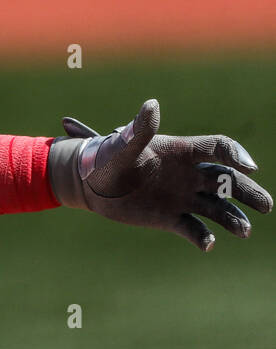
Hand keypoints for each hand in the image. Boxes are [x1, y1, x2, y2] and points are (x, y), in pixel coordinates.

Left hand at [48, 99, 270, 250]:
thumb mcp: (122, 145)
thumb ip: (139, 130)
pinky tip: (206, 244)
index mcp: (181, 151)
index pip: (217, 148)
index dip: (236, 155)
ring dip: (233, 218)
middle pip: (228, 180)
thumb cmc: (106, 157)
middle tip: (266, 206)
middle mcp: (188, 174)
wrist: (90, 183)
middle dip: (248, 192)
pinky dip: (202, 237)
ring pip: (218, 208)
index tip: (249, 168)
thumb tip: (152, 104)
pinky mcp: (171, 217)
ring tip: (243, 230)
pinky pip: (194, 229)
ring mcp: (182, 196)